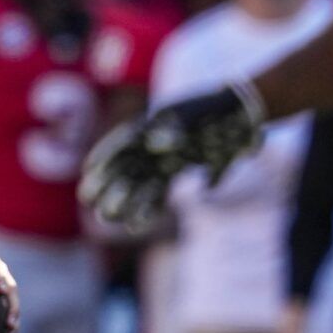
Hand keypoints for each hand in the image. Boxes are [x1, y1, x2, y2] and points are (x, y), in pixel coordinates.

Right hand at [79, 85, 264, 231]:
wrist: (244, 111)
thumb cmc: (217, 109)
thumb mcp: (195, 115)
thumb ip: (174, 129)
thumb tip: (154, 146)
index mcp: (151, 124)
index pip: (123, 143)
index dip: (104, 156)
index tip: (88, 171)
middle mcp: (154, 143)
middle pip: (127, 167)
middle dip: (109, 185)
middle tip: (91, 203)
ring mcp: (166, 157)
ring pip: (140, 183)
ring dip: (125, 200)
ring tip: (109, 218)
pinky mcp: (180, 169)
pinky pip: (161, 191)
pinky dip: (150, 206)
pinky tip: (137, 223)